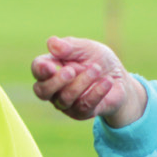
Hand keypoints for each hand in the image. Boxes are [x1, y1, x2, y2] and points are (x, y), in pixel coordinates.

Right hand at [31, 35, 145, 126]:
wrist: (120, 80)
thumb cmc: (98, 60)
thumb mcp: (87, 48)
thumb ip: (70, 46)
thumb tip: (51, 43)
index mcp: (51, 67)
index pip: (37, 69)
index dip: (40, 69)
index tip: (51, 67)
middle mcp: (53, 88)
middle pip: (42, 91)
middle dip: (56, 81)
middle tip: (72, 70)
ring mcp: (65, 103)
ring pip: (64, 99)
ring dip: (82, 82)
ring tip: (97, 69)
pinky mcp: (80, 113)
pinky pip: (83, 106)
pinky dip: (96, 92)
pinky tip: (107, 81)